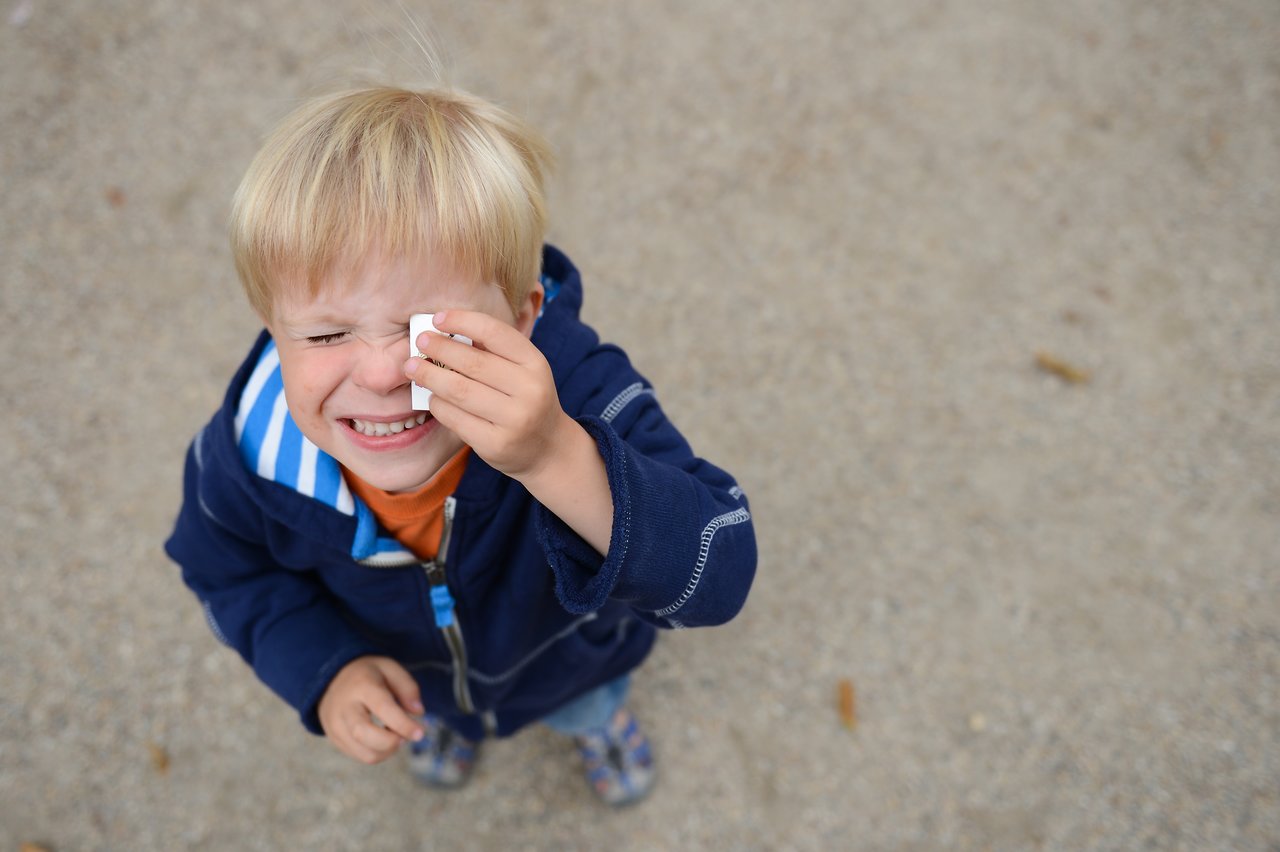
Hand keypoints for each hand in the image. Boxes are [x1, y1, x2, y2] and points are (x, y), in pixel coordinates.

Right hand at [317, 656, 424, 764]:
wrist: (331, 679)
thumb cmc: (367, 674)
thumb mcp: (390, 668)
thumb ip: (408, 688)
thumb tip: (418, 712)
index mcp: (362, 685)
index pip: (383, 709)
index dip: (403, 724)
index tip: (420, 733)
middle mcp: (344, 707)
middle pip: (365, 735)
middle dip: (392, 742)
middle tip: (405, 736)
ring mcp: (336, 725)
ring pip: (364, 753)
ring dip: (388, 751)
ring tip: (394, 735)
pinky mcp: (335, 739)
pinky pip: (360, 756)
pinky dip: (378, 753)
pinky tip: (382, 738)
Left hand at [402, 310, 573, 482]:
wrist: (547, 448)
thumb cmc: (525, 400)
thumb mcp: (523, 370)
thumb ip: (493, 351)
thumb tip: (446, 330)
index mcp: (535, 363)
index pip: (494, 333)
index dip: (462, 321)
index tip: (437, 318)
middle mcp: (529, 390)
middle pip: (472, 363)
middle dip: (439, 348)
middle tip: (419, 341)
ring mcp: (514, 420)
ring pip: (459, 391)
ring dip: (430, 376)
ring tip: (413, 368)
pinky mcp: (496, 444)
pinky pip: (455, 418)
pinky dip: (438, 404)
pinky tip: (432, 397)